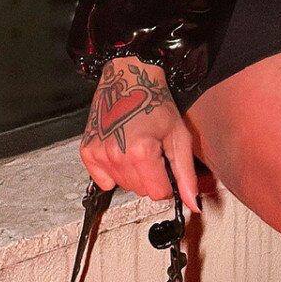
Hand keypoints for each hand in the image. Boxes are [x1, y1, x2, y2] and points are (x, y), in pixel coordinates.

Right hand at [79, 56, 201, 213]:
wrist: (129, 77)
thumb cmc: (154, 101)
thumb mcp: (178, 134)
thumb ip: (186, 174)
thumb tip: (192, 204)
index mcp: (142, 152)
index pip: (158, 193)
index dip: (166, 180)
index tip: (165, 162)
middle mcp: (117, 156)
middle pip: (140, 191)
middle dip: (150, 176)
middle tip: (152, 150)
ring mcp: (100, 154)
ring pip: (123, 187)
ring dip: (132, 173)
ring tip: (135, 146)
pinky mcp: (87, 152)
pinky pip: (103, 181)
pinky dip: (112, 172)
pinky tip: (120, 151)